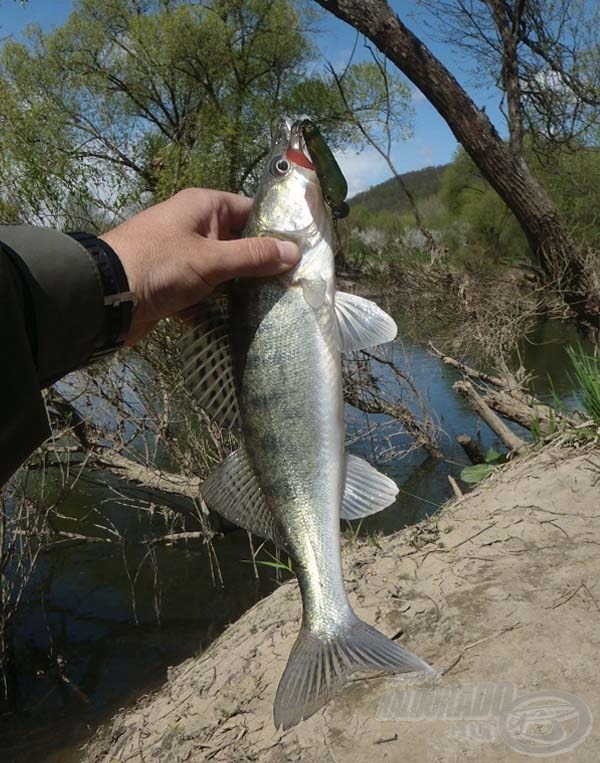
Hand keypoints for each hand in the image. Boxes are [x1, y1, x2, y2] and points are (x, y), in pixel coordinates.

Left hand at [100, 188, 299, 344]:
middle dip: (263, 262)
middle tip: (296, 282)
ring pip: (225, 269)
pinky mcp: (176, 285)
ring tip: (279, 302)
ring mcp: (184, 257)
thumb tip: (294, 251)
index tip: (302, 250)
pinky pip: (208, 290)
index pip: (249, 210)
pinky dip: (223, 303)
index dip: (275, 228)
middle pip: (239, 242)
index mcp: (203, 207)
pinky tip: (247, 318)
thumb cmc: (160, 266)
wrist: (105, 298)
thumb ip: (253, 256)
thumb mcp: (211, 259)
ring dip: (244, 286)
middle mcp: (194, 227)